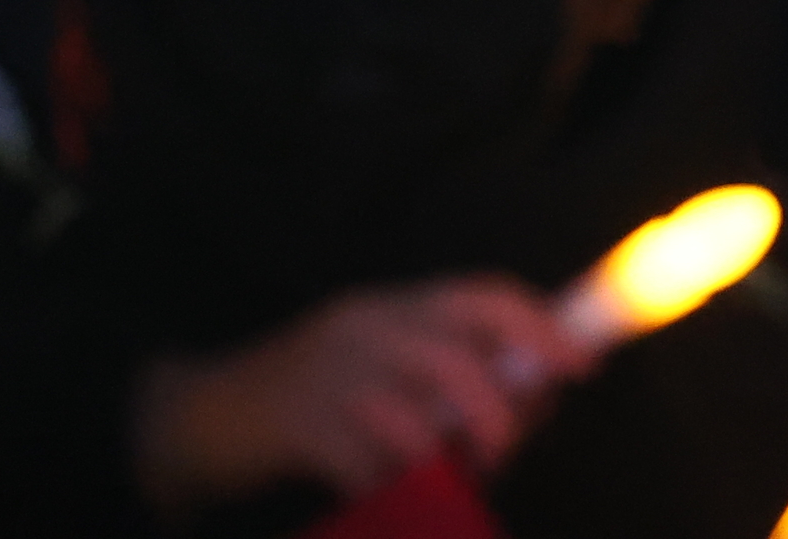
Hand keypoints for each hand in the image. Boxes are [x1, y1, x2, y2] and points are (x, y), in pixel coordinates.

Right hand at [131, 276, 583, 510]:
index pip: (483, 293)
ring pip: (414, 413)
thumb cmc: (315, 399)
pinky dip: (392, 487)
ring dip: (445, 458)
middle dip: (498, 411)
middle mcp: (366, 324)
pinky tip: (388, 494)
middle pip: (456, 355)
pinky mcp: (296, 423)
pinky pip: (366, 462)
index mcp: (396, 305)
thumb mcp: (387, 369)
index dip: (541, 327)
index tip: (584, 367)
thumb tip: (543, 397)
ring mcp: (327, 371)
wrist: (203, 414)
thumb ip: (459, 379)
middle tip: (499, 453)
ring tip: (445, 478)